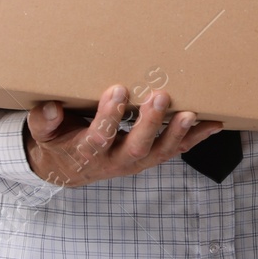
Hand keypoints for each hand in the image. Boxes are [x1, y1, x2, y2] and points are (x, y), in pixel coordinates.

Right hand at [22, 84, 223, 188]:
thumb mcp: (44, 132)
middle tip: (159, 96)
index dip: (109, 116)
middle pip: (136, 148)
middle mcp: (115, 161)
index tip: (118, 89)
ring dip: (177, 133)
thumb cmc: (60, 141)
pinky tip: (213, 124)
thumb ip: (44, 121)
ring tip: (191, 114)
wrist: (69, 169)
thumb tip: (50, 108)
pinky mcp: (151, 157)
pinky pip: (176, 149)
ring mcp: (137, 161)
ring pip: (160, 152)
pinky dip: (195, 138)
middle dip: (150, 123)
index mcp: (86, 153)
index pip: (98, 138)